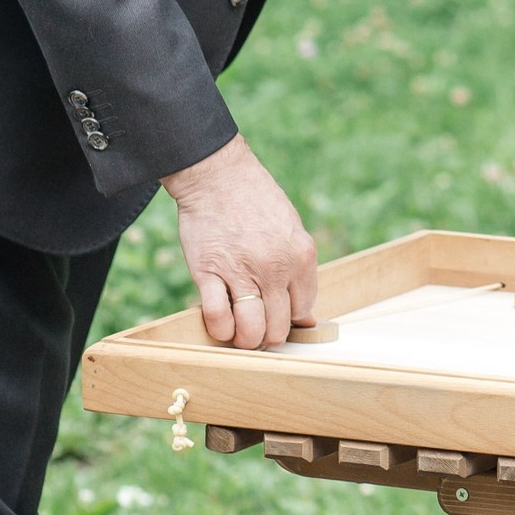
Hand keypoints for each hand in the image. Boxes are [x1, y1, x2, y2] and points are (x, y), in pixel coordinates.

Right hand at [161, 135, 317, 349]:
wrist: (218, 175)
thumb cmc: (255, 200)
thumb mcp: (291, 228)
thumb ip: (298, 269)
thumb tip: (305, 316)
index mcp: (301, 255)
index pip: (303, 310)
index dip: (289, 319)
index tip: (277, 316)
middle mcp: (276, 267)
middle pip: (278, 327)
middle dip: (267, 334)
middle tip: (257, 327)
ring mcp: (242, 271)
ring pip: (251, 330)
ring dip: (245, 339)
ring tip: (239, 330)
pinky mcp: (209, 272)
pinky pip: (218, 317)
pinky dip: (219, 329)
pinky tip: (220, 322)